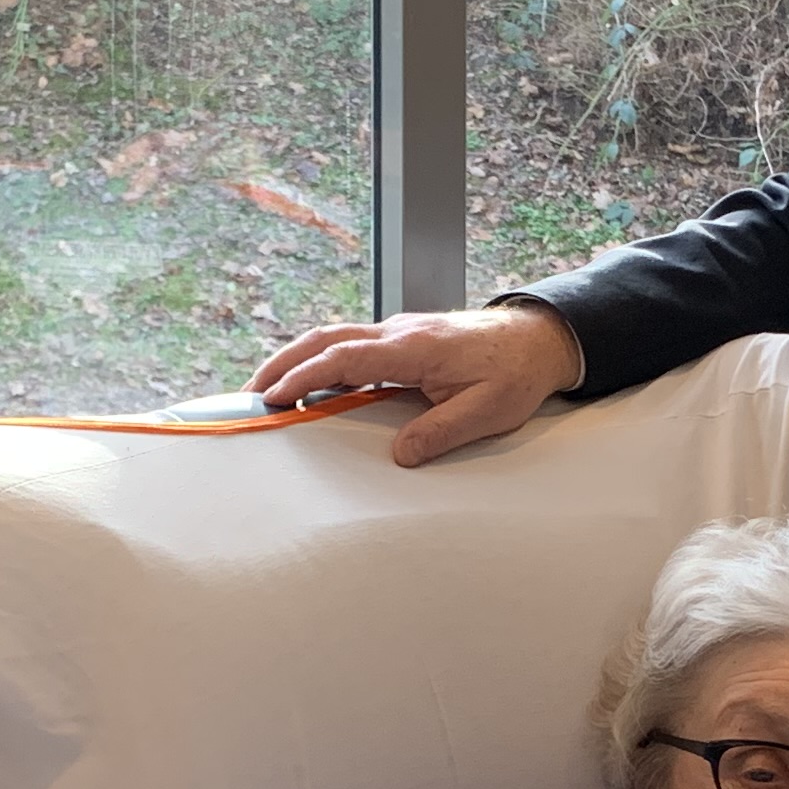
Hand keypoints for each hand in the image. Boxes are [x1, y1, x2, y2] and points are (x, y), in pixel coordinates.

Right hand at [249, 305, 581, 467]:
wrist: (539, 338)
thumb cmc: (515, 374)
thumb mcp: (488, 411)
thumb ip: (442, 432)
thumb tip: (400, 457)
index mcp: (414, 348)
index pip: (345, 357)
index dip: (304, 376)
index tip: (272, 397)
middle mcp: (399, 332)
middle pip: (325, 338)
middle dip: (282, 363)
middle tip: (249, 395)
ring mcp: (398, 330)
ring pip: (334, 336)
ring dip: (297, 359)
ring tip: (267, 389)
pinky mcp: (402, 337)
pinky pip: (350, 343)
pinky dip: (320, 359)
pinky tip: (309, 383)